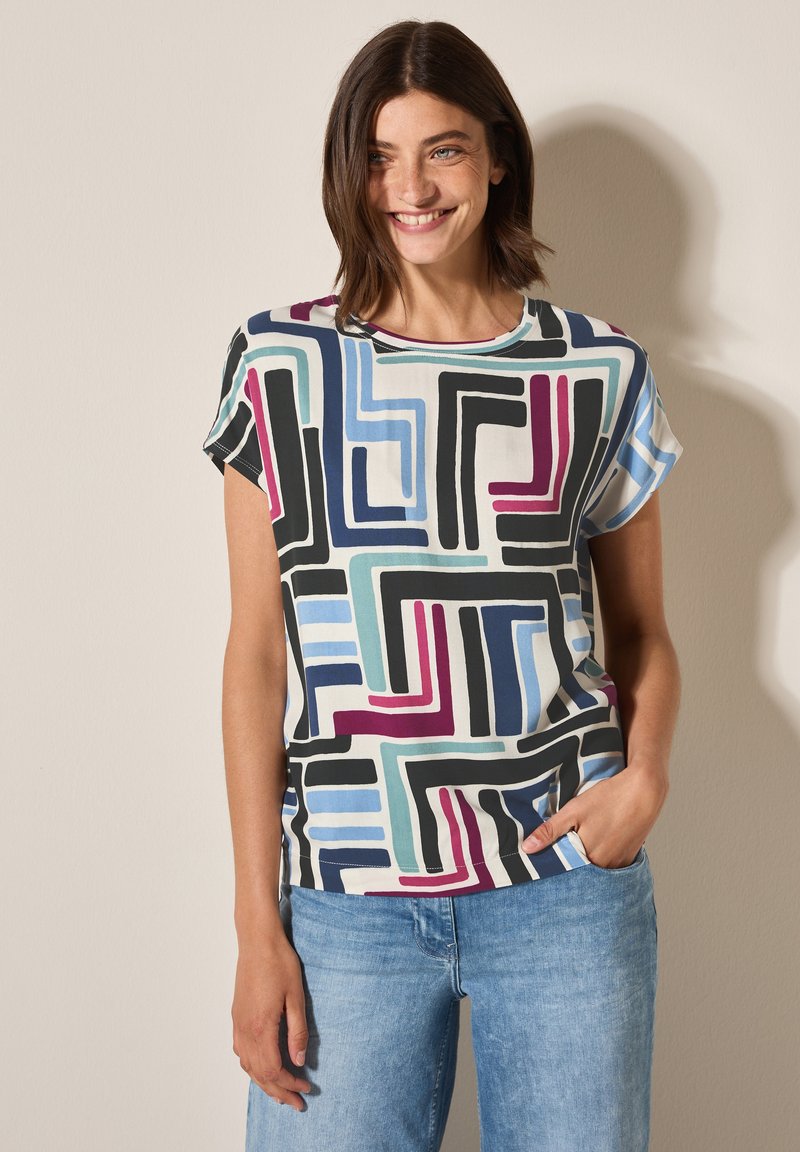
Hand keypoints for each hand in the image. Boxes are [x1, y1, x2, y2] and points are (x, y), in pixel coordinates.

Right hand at [232, 932, 311, 1110]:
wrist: (257, 941)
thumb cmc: (279, 963)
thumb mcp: (296, 996)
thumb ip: (298, 1031)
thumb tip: (299, 1061)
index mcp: (261, 1026)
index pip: (273, 1069)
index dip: (289, 1084)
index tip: (306, 1088)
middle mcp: (245, 1029)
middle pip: (258, 1073)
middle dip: (278, 1091)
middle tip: (297, 1103)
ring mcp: (238, 1023)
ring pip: (247, 1065)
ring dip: (264, 1081)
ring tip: (281, 1091)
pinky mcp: (237, 1016)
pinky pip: (241, 1051)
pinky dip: (252, 1066)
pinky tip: (263, 1066)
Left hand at [521, 762, 668, 868]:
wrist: (645, 791)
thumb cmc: (609, 798)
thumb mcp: (574, 810)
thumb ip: (550, 831)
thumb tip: (527, 848)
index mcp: (588, 857)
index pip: (563, 868)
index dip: (554, 860)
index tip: (544, 856)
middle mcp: (605, 866)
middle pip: (580, 869)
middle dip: (570, 861)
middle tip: (566, 842)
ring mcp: (619, 863)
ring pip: (595, 867)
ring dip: (587, 859)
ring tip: (584, 838)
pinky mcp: (629, 857)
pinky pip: (610, 864)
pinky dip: (602, 856)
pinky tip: (601, 840)